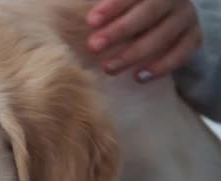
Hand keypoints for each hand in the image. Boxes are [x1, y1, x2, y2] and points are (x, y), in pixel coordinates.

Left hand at [86, 0, 201, 82]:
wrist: (167, 19)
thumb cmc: (132, 11)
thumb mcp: (123, 7)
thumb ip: (106, 10)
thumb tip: (82, 18)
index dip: (112, 7)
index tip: (90, 22)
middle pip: (148, 13)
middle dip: (119, 31)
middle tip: (93, 47)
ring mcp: (185, 17)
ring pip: (162, 36)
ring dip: (133, 54)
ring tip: (108, 68)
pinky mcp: (194, 37)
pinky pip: (181, 54)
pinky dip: (160, 67)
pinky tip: (138, 77)